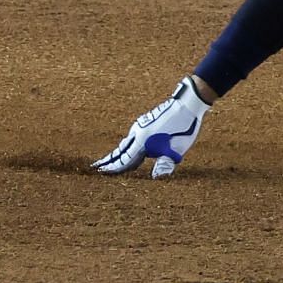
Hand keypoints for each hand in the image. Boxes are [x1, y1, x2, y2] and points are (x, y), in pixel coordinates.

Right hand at [93, 78, 211, 177]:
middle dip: (109, 160)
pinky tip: (130, 147)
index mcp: (142, 142)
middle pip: (120, 151)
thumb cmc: (184, 129)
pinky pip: (132, 137)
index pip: (125, 159)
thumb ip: (165, 164)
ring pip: (126, 143)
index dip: (114, 167)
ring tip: (110, 159)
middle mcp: (137, 134)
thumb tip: (156, 178)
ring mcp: (140, 126)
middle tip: (95, 166)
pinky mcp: (145, 122)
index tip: (100, 172)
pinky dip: (127, 145)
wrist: (187, 105)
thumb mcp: (177, 150)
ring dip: (118, 152)